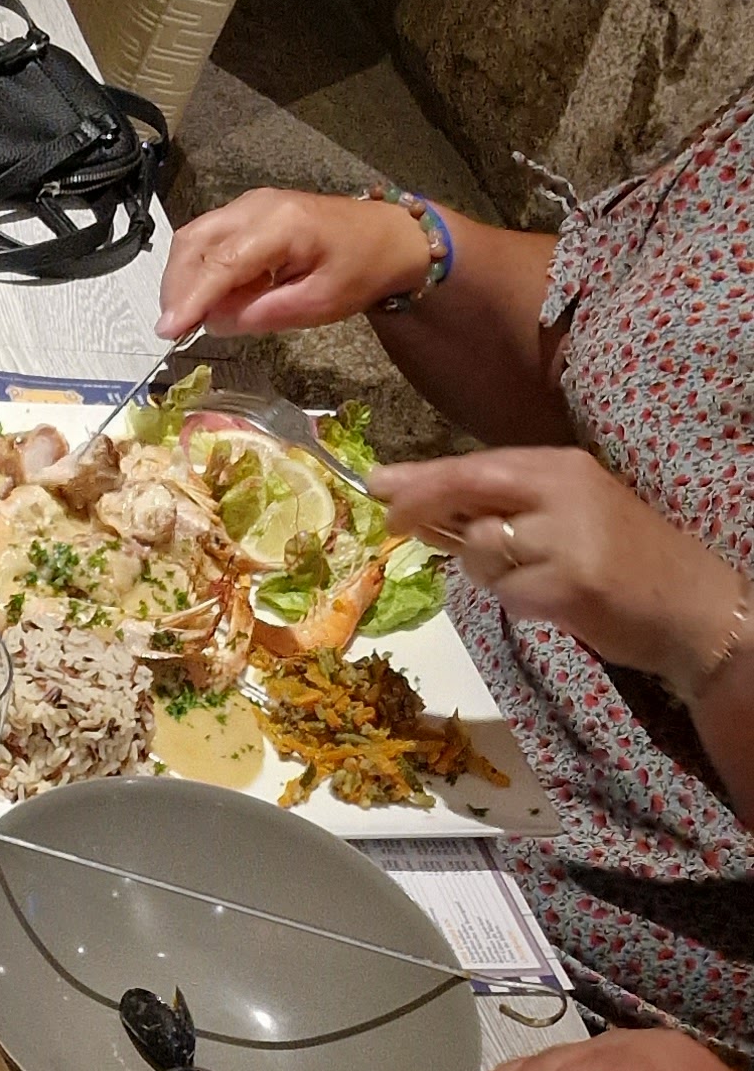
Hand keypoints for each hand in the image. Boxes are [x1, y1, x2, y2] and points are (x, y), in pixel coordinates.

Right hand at [158, 188, 432, 344]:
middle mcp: (258, 206)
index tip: (167, 331)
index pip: (221, 263)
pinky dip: (200, 268)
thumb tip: (213, 323)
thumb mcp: (318, 304)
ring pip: (195, 237)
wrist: (388, 236)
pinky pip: (209, 237)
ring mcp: (250, 204)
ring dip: (183, 278)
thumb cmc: (361, 270)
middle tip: (176, 329)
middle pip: (195, 242)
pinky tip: (212, 296)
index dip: (191, 299)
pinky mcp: (248, 211)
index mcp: (281, 225)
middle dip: (176, 288)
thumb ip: (263, 314)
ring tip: (190, 316)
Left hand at [373, 444, 735, 683]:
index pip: (475, 464)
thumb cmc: (623, 561)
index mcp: (560, 466)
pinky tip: (552, 602)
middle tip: (395, 523)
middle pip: (467, 488)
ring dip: (488, 572)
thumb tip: (423, 511)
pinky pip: (508, 594)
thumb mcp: (565, 518)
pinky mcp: (570, 582)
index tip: (379, 485)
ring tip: (532, 579)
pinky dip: (518, 603)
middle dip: (423, 506)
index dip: (421, 477)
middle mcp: (562, 490)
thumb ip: (501, 510)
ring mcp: (566, 535)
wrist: (692, 605)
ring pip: (480, 549)